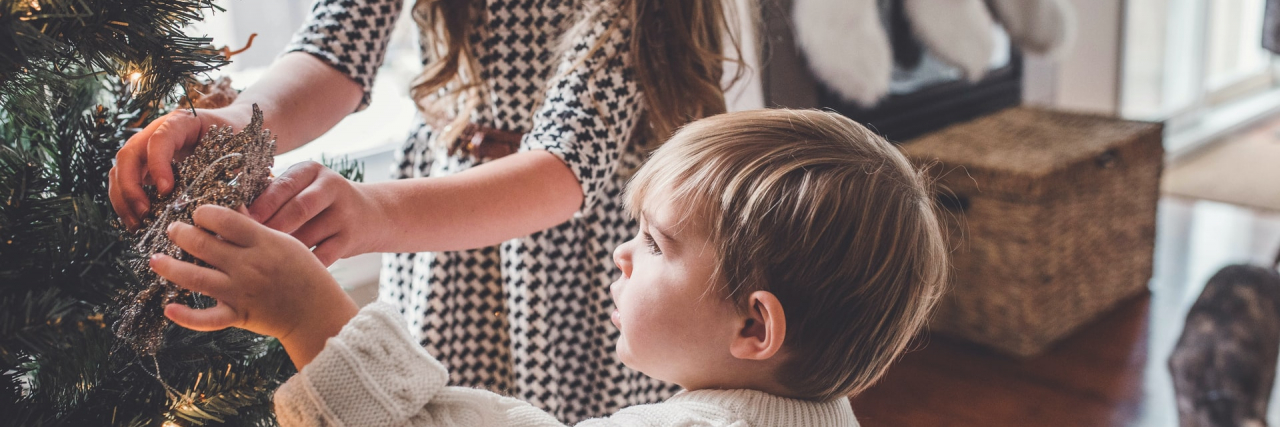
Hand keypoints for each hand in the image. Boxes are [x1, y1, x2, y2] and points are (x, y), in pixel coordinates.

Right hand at [110, 105, 252, 229]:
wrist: (233, 127)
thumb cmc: (235, 138)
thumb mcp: (237, 149)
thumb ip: (230, 172)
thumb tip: (230, 208)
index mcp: (181, 122)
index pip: (159, 138)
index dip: (158, 164)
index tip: (166, 190)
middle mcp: (156, 132)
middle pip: (129, 154)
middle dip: (131, 186)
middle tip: (145, 213)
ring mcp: (146, 148)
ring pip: (120, 169)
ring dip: (123, 198)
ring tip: (137, 224)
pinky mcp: (144, 165)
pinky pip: (124, 182)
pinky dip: (126, 202)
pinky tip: (137, 223)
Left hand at [150, 204, 357, 366]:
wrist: (316, 312)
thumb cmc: (304, 273)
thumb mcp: (285, 242)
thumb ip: (256, 229)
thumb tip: (229, 211)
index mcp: (262, 243)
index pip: (224, 219)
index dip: (204, 213)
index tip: (198, 213)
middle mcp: (248, 266)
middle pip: (203, 244)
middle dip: (181, 233)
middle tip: (173, 230)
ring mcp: (241, 292)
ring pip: (195, 278)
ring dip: (170, 267)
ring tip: (155, 260)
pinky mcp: (238, 315)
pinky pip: (206, 318)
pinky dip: (185, 316)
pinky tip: (168, 308)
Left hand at [248, 161, 384, 265]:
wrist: (370, 214)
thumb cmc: (320, 203)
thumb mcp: (303, 187)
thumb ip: (273, 194)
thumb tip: (232, 212)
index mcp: (312, 170)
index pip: (283, 186)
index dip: (261, 206)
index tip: (238, 223)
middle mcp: (332, 188)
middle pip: (298, 210)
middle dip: (271, 228)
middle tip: (247, 246)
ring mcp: (344, 214)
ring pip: (307, 236)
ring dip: (283, 251)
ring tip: (260, 262)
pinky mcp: (351, 239)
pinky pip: (321, 257)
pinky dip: (302, 266)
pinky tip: (285, 273)